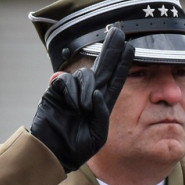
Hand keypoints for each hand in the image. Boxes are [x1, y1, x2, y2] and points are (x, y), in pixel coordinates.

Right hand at [29, 26, 133, 170]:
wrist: (53, 151)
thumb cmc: (77, 147)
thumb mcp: (98, 134)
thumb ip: (101, 113)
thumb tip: (97, 92)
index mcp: (102, 103)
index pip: (116, 79)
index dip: (123, 64)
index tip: (131, 48)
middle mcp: (89, 93)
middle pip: (103, 66)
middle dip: (111, 49)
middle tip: (118, 32)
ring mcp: (72, 90)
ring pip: (85, 75)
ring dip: (86, 90)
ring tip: (81, 109)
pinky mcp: (56, 90)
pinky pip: (67, 81)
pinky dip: (71, 92)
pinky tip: (70, 105)